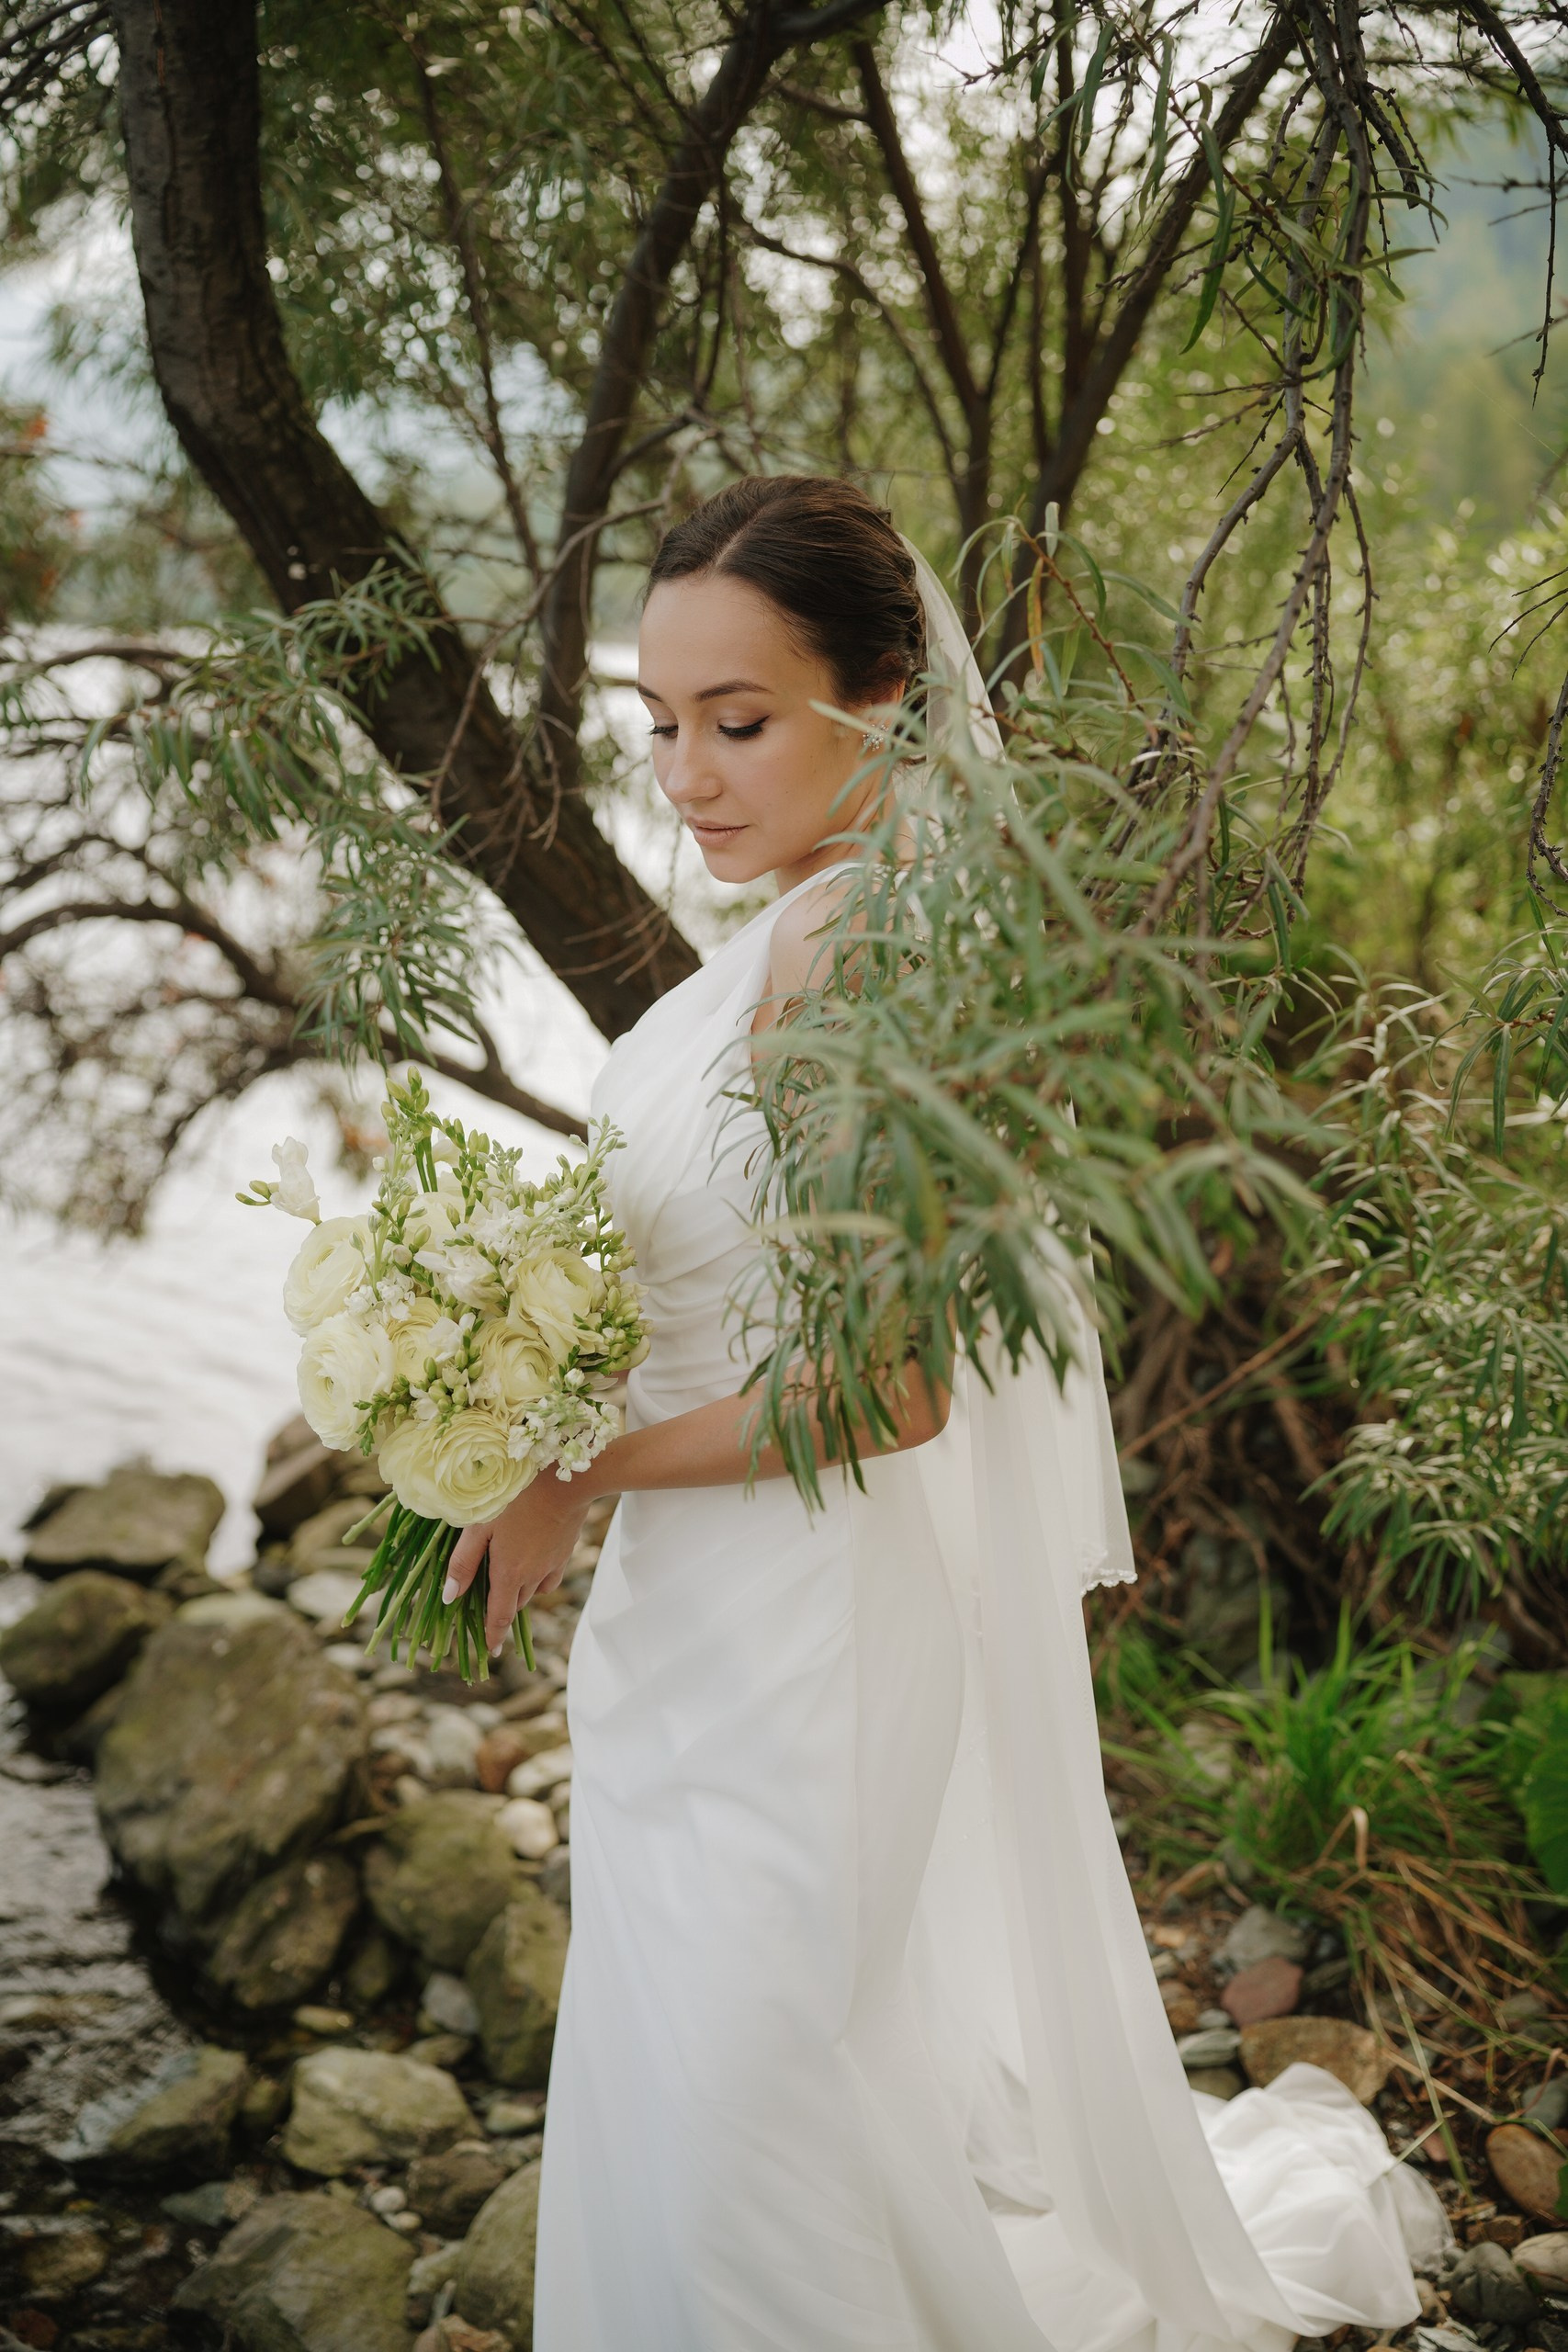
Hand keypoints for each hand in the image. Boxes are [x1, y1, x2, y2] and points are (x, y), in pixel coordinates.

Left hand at [445, 1469, 594, 1652]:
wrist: (565, 1480)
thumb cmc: (514, 1498)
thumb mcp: (479, 1527)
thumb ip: (463, 1563)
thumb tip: (449, 1597)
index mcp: (510, 1574)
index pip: (500, 1617)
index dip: (494, 1636)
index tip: (491, 1651)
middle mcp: (534, 1576)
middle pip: (515, 1604)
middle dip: (502, 1608)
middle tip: (488, 1600)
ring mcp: (553, 1564)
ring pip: (534, 1590)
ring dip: (520, 1591)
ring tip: (508, 1577)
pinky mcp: (566, 1550)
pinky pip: (550, 1576)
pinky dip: (538, 1577)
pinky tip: (531, 1559)